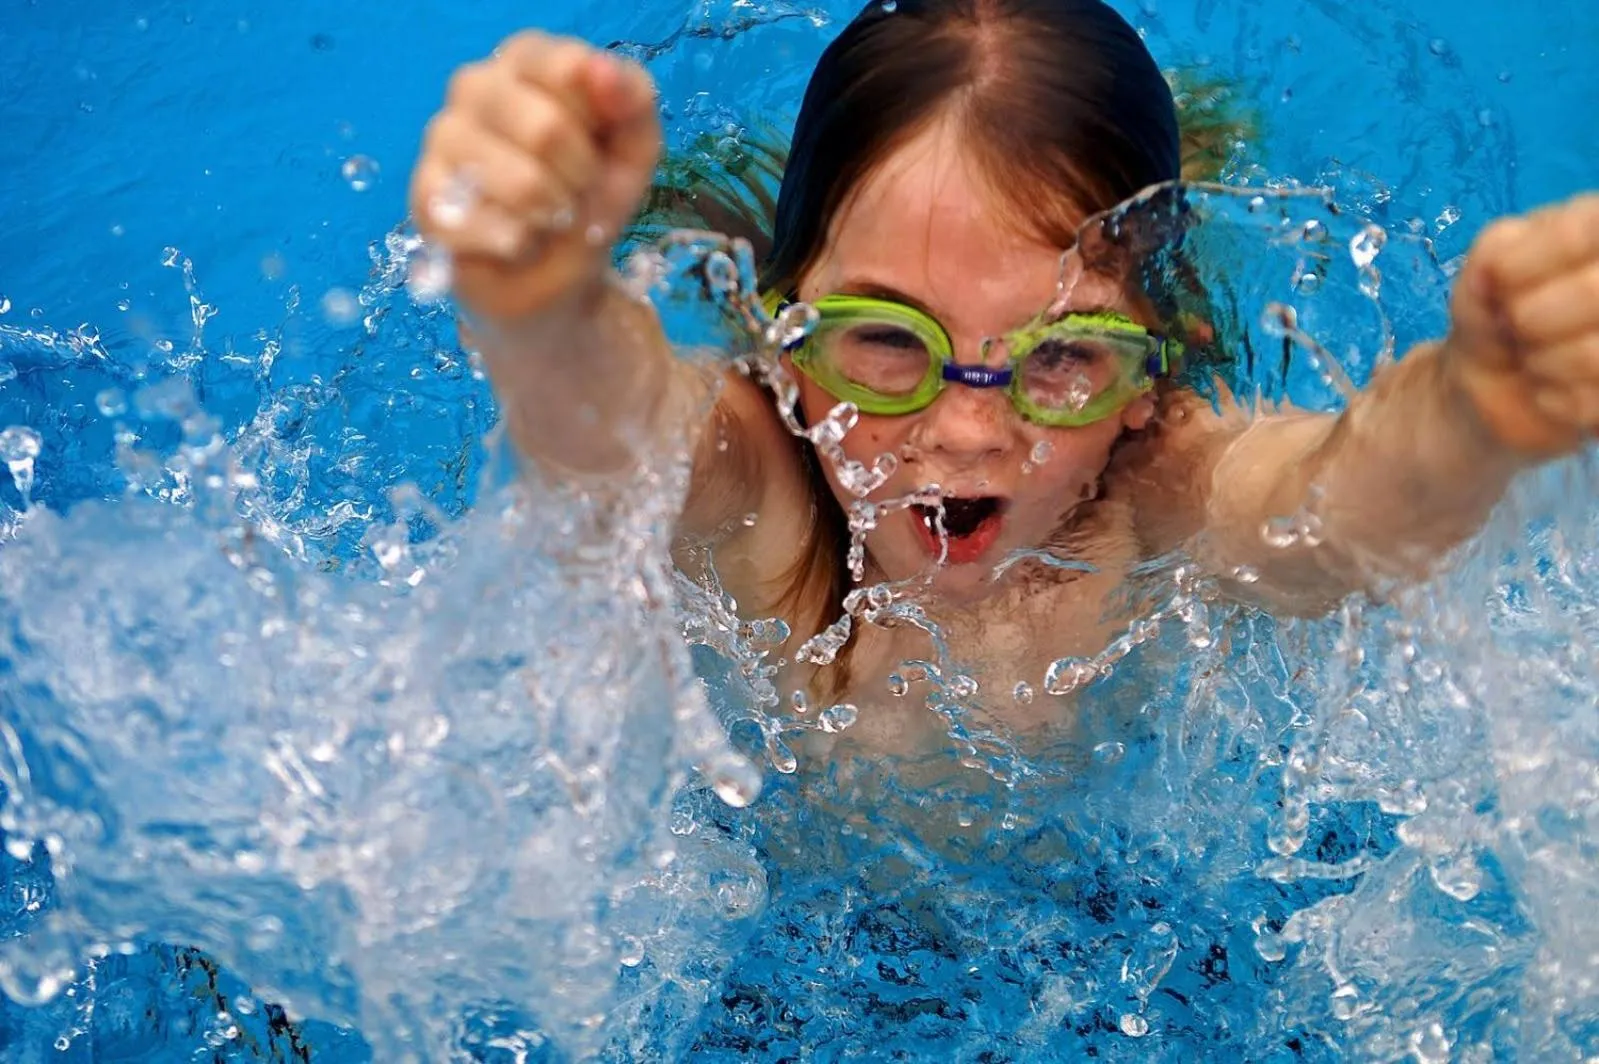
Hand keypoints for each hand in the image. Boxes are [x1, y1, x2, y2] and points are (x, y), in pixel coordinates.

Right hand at [408, 32, 660, 321]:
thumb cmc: (592, 195)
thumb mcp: (634, 147)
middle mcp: (475, 85)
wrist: (560, 271)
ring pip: (521, 185)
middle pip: (547, 130)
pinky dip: (527, 247)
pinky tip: (519, 242)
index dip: (603, 125)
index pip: (571, 68)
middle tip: (578, 192)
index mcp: (525, 59)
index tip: (602, 146)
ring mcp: (443, 139)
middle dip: (583, 179)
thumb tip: (600, 70)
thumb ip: (632, 99)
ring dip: (556, 216)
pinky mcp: (426, 198)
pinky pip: (497, 229)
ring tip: (550, 218)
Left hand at [1447, 193, 1598, 456]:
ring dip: (1541, 362)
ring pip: (1592, 353)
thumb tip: (1496, 270)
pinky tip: (1549, 388)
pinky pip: (1590, 401)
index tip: (1497, 281)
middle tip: (1515, 326)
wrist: (1493, 381)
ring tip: (1534, 357)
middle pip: (1591, 291)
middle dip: (1529, 319)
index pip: (1577, 231)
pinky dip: (1550, 400)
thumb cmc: (1496, 311)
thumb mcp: (1482, 272)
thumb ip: (1493, 255)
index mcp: (1597, 222)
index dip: (1518, 267)